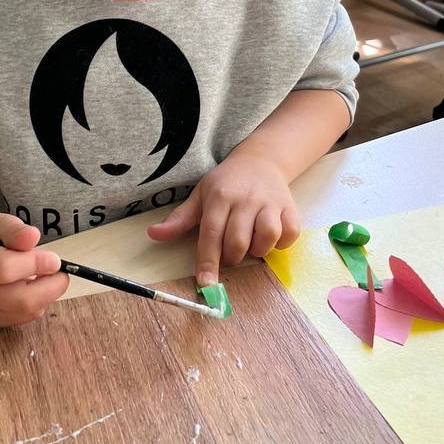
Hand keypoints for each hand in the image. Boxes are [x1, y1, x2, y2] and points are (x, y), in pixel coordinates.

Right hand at [0, 214, 68, 326]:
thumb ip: (14, 230)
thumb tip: (32, 237)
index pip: (5, 269)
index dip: (36, 264)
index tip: (54, 259)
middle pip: (20, 299)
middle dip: (50, 286)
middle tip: (60, 271)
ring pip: (26, 311)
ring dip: (46, 294)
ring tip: (43, 275)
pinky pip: (24, 317)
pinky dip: (37, 303)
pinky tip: (33, 287)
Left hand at [146, 154, 300, 285]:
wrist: (261, 159)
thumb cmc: (227, 182)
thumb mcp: (200, 195)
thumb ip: (179, 218)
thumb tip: (153, 234)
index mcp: (219, 196)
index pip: (211, 233)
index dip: (207, 261)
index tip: (205, 284)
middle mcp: (245, 199)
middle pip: (238, 241)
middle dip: (231, 257)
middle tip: (229, 253)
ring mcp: (270, 202)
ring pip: (266, 237)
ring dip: (257, 250)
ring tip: (251, 244)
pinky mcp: (289, 207)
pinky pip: (290, 233)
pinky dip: (281, 243)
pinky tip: (271, 238)